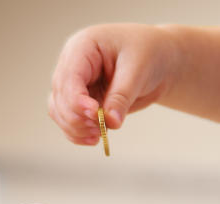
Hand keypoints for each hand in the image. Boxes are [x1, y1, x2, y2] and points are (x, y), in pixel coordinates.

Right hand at [49, 24, 177, 144]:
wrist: (159, 59)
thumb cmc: (149, 53)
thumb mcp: (138, 70)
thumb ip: (122, 97)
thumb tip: (110, 122)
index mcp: (83, 47)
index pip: (70, 78)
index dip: (77, 100)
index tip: (95, 115)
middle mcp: (72, 64)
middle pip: (61, 97)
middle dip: (77, 118)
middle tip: (100, 129)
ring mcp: (75, 83)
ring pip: (59, 111)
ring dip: (75, 128)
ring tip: (99, 136)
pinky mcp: (82, 100)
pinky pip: (69, 119)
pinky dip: (78, 132)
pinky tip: (94, 139)